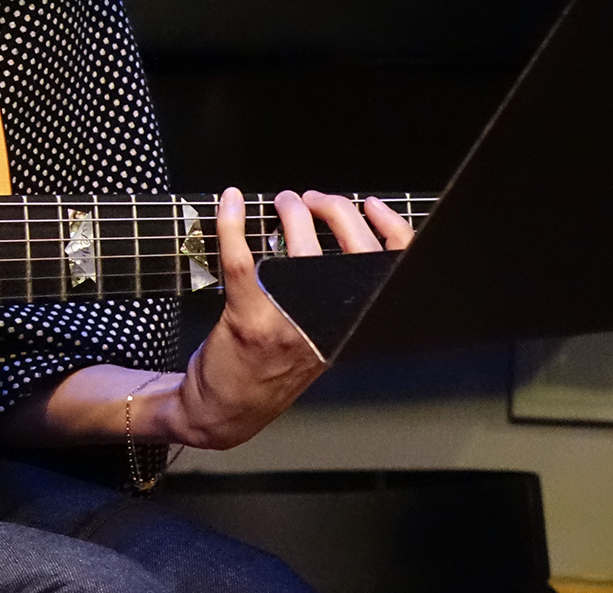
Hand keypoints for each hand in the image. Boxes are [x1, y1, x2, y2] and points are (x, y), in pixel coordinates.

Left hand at [159, 189, 413, 448]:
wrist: (223, 413)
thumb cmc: (266, 373)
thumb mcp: (314, 342)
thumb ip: (326, 302)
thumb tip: (327, 238)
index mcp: (346, 328)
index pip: (388, 274)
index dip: (389, 231)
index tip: (371, 206)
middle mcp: (326, 327)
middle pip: (350, 252)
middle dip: (333, 211)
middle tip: (310, 200)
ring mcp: (288, 324)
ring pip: (300, 251)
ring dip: (292, 213)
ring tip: (283, 203)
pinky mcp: (248, 321)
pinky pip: (243, 261)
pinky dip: (232, 225)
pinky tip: (231, 204)